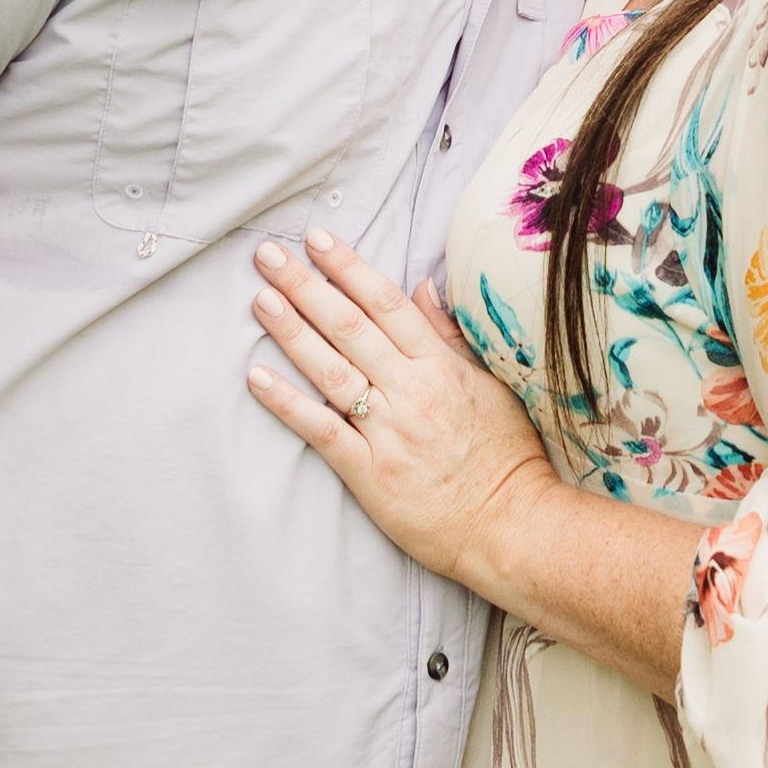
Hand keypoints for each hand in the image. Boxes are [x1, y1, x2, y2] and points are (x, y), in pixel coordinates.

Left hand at [248, 229, 554, 597]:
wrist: (510, 526)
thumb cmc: (506, 458)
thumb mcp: (490, 386)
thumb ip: (450, 337)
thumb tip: (423, 287)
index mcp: (440, 367)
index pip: (386, 304)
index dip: (348, 267)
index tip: (318, 240)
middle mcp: (411, 390)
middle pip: (349, 326)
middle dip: (305, 286)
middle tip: (268, 255)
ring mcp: (388, 431)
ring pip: (330, 369)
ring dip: (291, 331)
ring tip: (260, 299)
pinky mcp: (369, 473)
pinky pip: (320, 431)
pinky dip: (286, 403)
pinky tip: (257, 377)